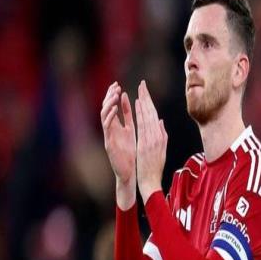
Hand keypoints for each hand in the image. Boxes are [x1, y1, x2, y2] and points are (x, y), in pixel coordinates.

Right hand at [101, 82, 136, 208]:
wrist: (131, 175)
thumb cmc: (136, 159)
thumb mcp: (142, 139)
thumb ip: (146, 127)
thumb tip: (154, 116)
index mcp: (124, 129)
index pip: (123, 109)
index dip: (124, 98)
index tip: (124, 87)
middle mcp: (115, 130)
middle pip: (111, 109)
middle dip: (112, 96)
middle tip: (115, 85)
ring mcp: (110, 135)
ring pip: (106, 114)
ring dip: (110, 102)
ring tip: (115, 92)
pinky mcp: (108, 142)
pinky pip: (107, 126)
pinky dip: (110, 115)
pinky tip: (114, 107)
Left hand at [135, 80, 167, 203]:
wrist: (151, 181)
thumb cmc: (155, 167)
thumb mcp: (162, 150)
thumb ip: (162, 134)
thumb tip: (160, 121)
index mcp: (160, 137)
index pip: (154, 116)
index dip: (150, 103)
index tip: (145, 92)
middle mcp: (157, 136)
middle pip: (151, 113)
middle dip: (147, 98)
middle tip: (142, 84)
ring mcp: (151, 139)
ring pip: (147, 116)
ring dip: (144, 101)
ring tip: (140, 89)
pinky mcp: (145, 143)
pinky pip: (143, 125)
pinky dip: (141, 113)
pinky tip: (137, 104)